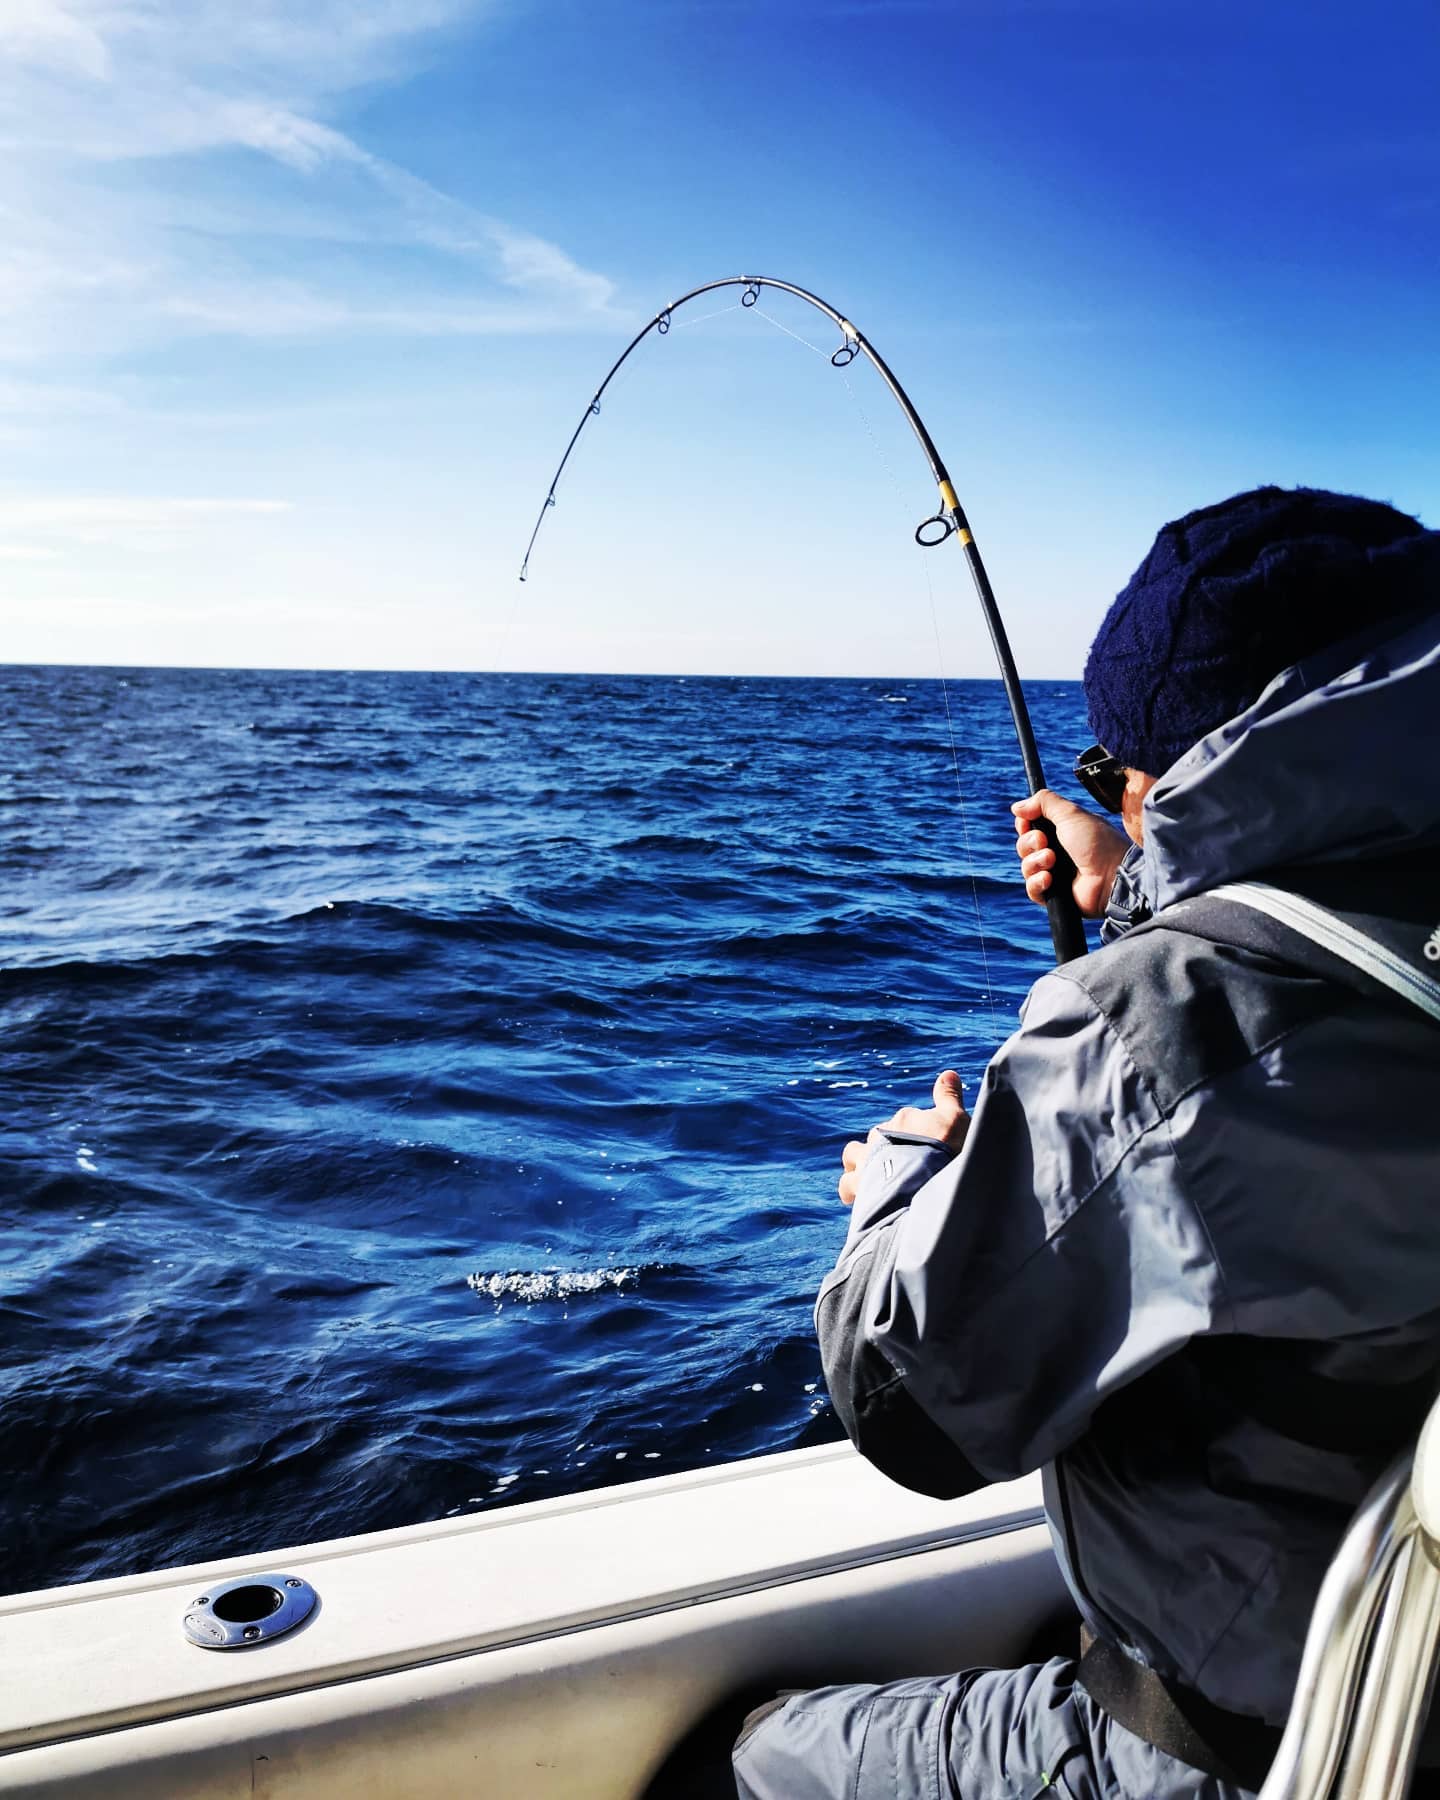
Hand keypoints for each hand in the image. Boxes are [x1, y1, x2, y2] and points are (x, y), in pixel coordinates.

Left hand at [838, 1070, 968, 1205]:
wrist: (923, 1182)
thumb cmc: (943, 1149)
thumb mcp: (956, 1120)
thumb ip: (949, 1097)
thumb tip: (949, 1073)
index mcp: (904, 1119)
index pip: (908, 1121)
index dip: (920, 1136)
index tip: (931, 1151)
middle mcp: (880, 1134)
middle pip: (881, 1137)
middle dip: (890, 1149)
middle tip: (909, 1170)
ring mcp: (866, 1158)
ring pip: (853, 1153)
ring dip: (860, 1162)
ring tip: (872, 1178)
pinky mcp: (857, 1183)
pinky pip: (846, 1184)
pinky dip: (851, 1190)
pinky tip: (860, 1199)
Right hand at [1011, 789, 1128, 919]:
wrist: (1113, 875)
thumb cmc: (1097, 842)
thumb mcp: (1071, 813)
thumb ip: (1044, 802)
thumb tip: (1016, 807)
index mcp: (1061, 831)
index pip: (1030, 827)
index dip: (1024, 824)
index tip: (1026, 821)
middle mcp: (1057, 852)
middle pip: (1024, 846)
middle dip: (1029, 842)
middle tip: (1044, 841)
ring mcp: (1055, 874)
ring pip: (1026, 867)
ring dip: (1034, 861)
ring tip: (1052, 859)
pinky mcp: (1055, 896)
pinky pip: (1032, 889)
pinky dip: (1037, 882)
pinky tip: (1049, 879)